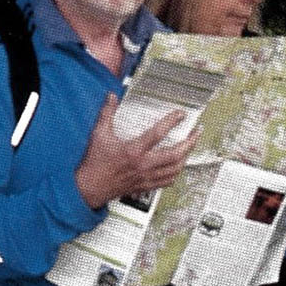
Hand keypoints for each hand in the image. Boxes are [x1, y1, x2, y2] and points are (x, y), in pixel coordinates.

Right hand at [75, 96, 197, 208]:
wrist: (90, 188)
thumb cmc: (94, 163)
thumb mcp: (98, 135)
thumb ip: (107, 114)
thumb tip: (111, 97)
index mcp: (133, 151)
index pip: (157, 134)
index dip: (171, 122)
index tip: (180, 114)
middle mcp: (143, 165)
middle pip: (175, 154)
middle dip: (190, 143)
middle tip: (196, 133)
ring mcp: (146, 177)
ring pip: (174, 169)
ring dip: (186, 157)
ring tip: (190, 147)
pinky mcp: (145, 186)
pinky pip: (167, 181)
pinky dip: (176, 173)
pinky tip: (177, 166)